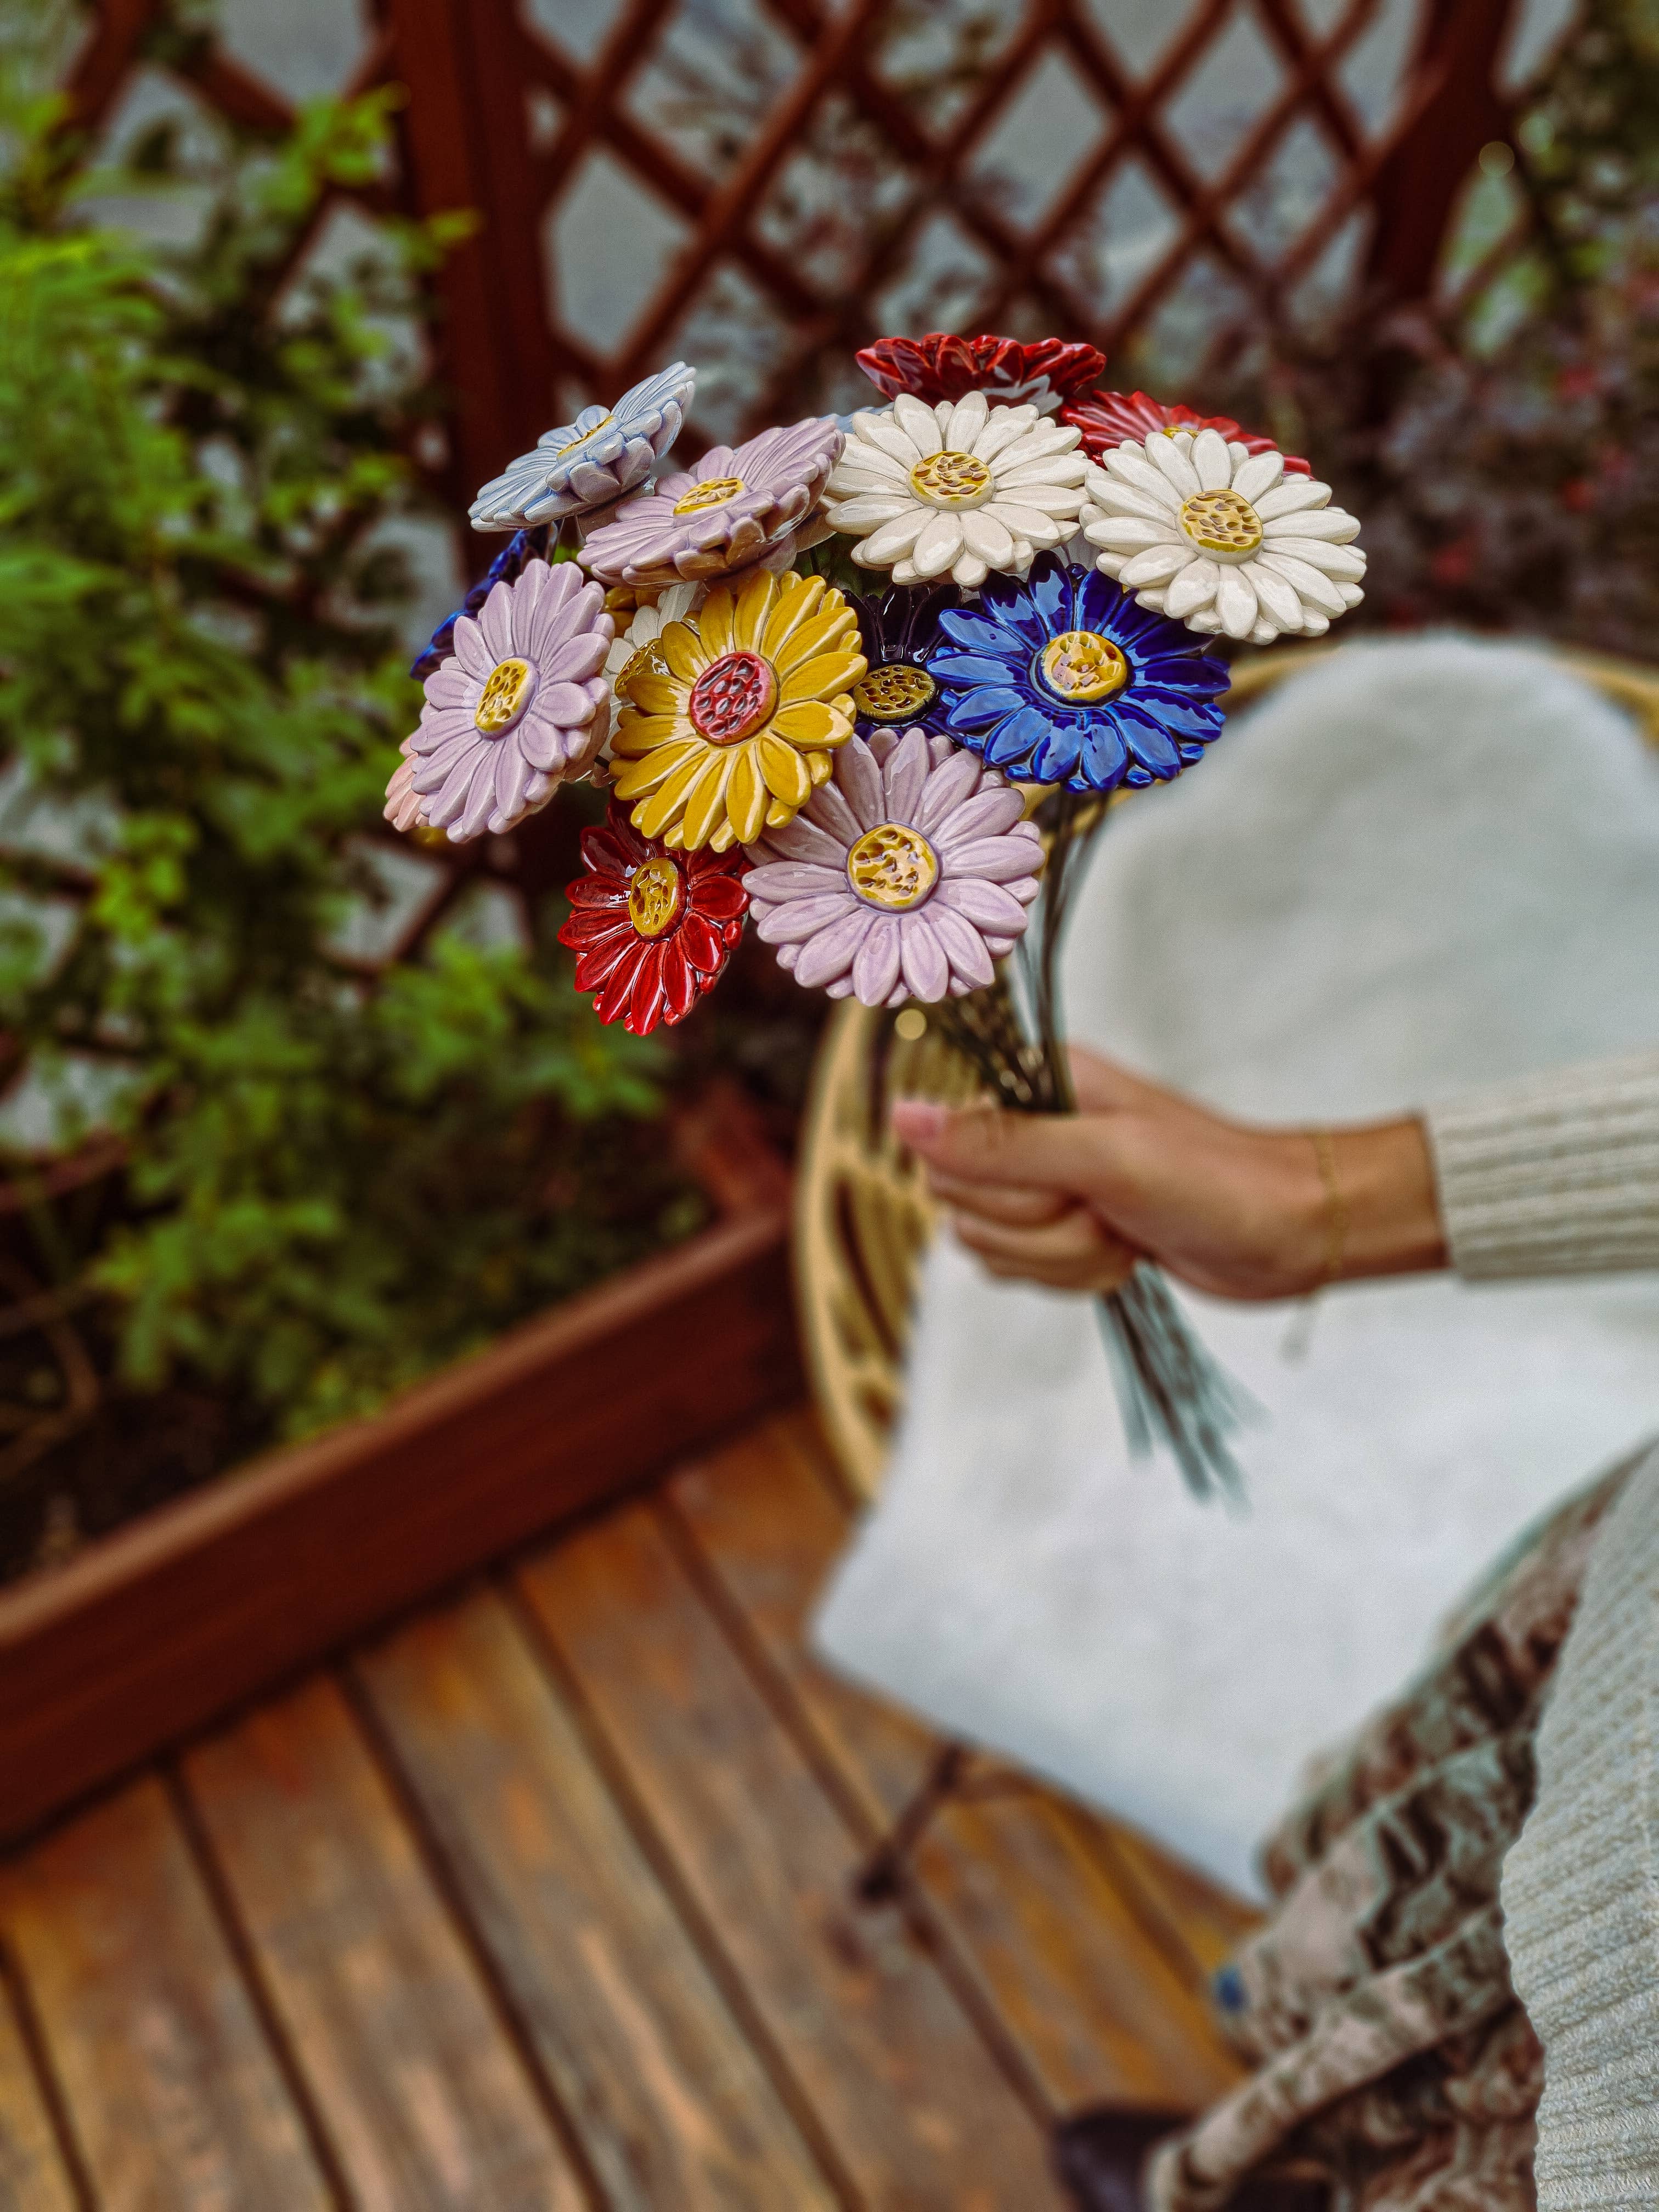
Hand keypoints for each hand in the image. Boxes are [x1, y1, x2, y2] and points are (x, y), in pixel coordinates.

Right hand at [891, 1048, 1446, 1301]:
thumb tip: (901, 1119)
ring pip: (992, 1247)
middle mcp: (1034, 1129)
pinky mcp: (1068, 1231)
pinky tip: (1125, 1253)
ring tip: (1123, 1232)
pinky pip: (1023, 1271)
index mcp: (1037, 1084)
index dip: (999, 1186)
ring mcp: (1051, 1184)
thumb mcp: (1103, 1158)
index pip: (947, 1148)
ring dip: (1062, 1257)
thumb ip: (998, 1143)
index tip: (1066, 1184)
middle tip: (1107, 1209)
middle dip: (1038, 1229)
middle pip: (964, 1205)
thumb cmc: (1215, 1180)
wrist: (1291, 1232)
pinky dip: (1074, 1275)